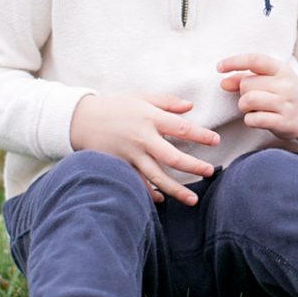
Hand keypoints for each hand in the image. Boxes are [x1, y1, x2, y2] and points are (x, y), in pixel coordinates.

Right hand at [69, 92, 220, 205]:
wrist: (81, 120)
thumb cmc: (115, 106)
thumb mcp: (141, 97)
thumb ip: (167, 102)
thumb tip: (190, 107)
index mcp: (150, 118)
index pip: (181, 128)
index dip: (201, 135)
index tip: (216, 141)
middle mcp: (142, 138)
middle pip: (173, 157)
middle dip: (194, 166)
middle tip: (210, 172)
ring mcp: (131, 155)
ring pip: (157, 176)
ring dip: (176, 189)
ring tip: (193, 199)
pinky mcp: (121, 166)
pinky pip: (139, 183)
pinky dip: (150, 193)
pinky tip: (161, 199)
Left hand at [217, 53, 297, 141]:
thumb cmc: (283, 94)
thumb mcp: (270, 80)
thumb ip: (245, 78)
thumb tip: (223, 82)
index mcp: (281, 69)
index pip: (255, 60)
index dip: (234, 62)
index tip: (219, 67)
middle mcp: (286, 85)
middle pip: (247, 84)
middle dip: (242, 93)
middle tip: (253, 99)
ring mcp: (286, 104)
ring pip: (248, 100)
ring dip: (243, 106)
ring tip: (252, 109)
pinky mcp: (284, 122)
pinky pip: (253, 119)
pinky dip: (250, 120)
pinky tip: (257, 119)